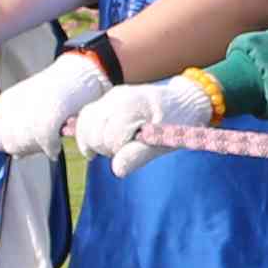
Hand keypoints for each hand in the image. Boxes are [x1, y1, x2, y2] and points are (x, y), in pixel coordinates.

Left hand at [0, 48, 110, 158]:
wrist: (78, 74)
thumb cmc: (58, 92)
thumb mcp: (30, 106)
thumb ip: (20, 130)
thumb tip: (16, 155)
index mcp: (5, 103)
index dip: (11, 145)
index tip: (28, 142)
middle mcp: (12, 106)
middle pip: (10, 145)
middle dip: (26, 148)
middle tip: (42, 141)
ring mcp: (28, 110)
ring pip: (23, 147)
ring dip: (38, 148)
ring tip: (51, 139)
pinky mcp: (47, 117)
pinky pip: (44, 145)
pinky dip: (52, 148)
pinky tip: (57, 144)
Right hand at [70, 73, 214, 178]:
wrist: (183, 101)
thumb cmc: (176, 122)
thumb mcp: (163, 142)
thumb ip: (139, 154)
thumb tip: (116, 170)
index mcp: (131, 106)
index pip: (109, 137)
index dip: (118, 151)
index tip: (134, 151)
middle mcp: (116, 97)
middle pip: (93, 132)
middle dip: (104, 147)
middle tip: (124, 150)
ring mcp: (110, 97)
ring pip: (85, 123)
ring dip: (94, 140)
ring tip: (111, 147)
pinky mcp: (107, 100)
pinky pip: (87, 117)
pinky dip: (89, 132)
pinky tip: (98, 143)